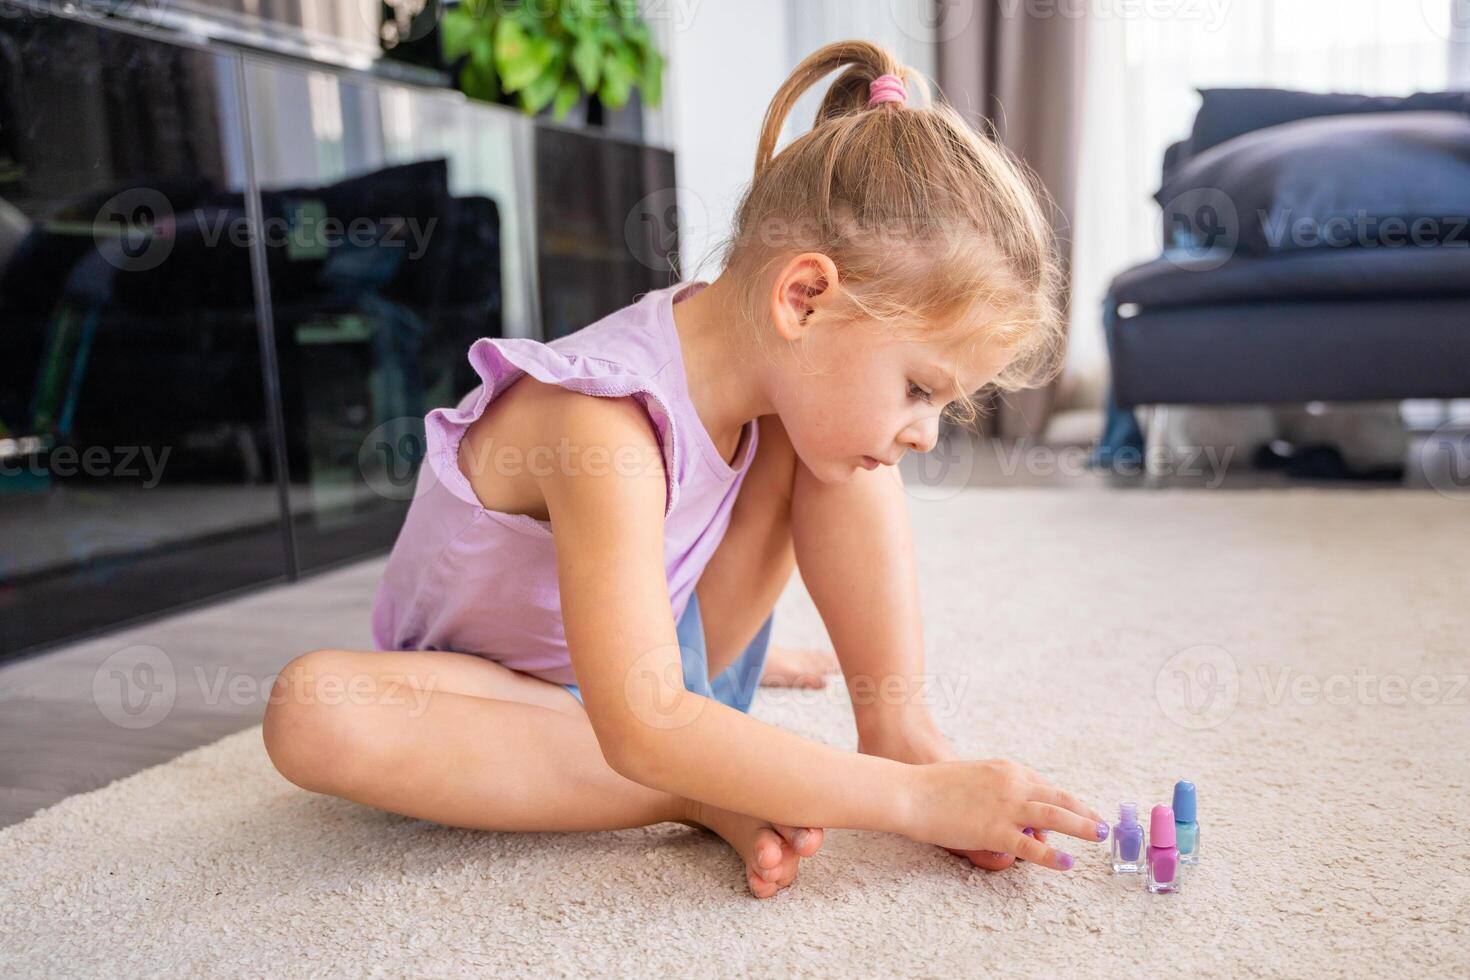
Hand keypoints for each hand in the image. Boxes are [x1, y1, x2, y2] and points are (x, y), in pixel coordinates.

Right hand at [905, 759, 1106, 870]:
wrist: (910, 793)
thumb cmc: (931, 787)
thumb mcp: (970, 779)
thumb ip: (993, 792)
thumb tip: (1005, 812)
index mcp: (1005, 769)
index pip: (1043, 784)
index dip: (1062, 800)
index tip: (1075, 810)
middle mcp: (1012, 784)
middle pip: (1058, 796)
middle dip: (1083, 810)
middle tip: (1101, 823)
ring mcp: (1006, 807)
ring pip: (1056, 815)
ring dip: (1082, 826)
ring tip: (1100, 835)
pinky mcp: (996, 831)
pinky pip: (1032, 845)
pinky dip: (1053, 855)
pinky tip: (1067, 862)